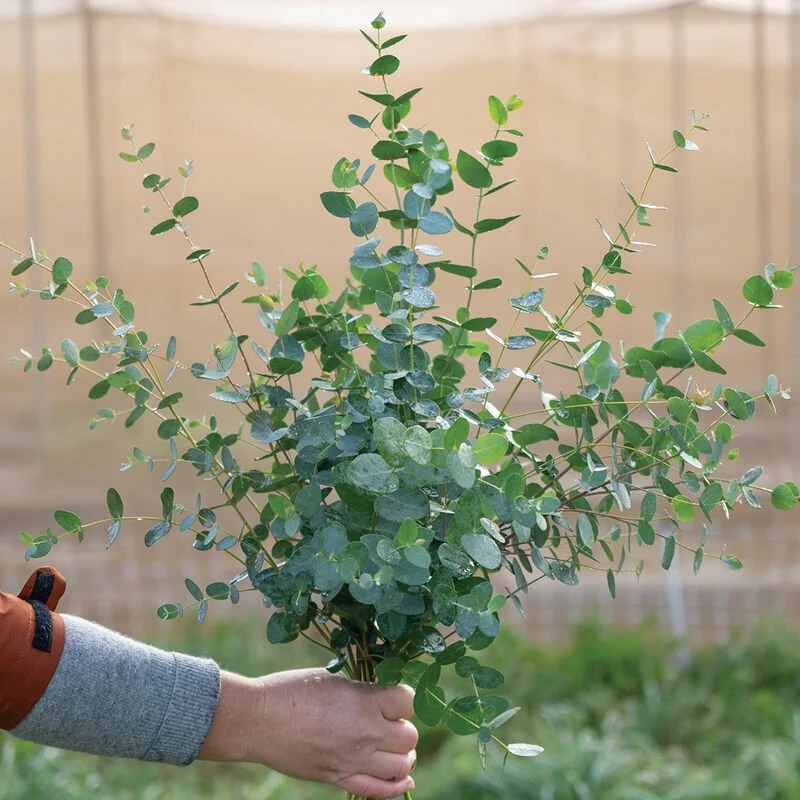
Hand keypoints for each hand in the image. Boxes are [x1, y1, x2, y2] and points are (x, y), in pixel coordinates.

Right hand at [199, 668, 417, 797]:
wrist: (258, 720)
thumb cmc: (292, 690)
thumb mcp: (332, 679)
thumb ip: (362, 691)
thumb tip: (383, 697)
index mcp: (364, 701)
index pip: (408, 701)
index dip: (404, 697)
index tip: (394, 696)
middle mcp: (365, 732)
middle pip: (409, 737)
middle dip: (403, 727)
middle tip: (389, 721)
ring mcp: (353, 760)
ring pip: (401, 766)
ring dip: (403, 756)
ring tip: (394, 748)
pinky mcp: (339, 778)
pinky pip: (379, 791)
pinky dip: (397, 787)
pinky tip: (403, 780)